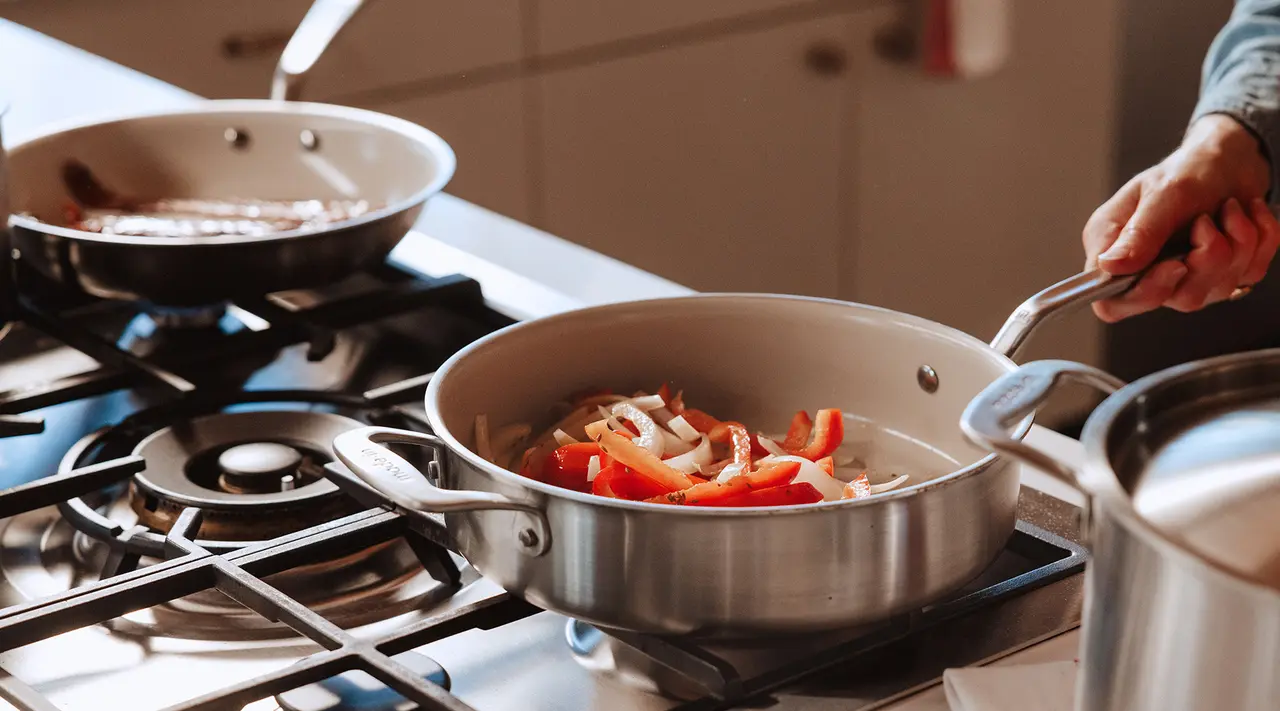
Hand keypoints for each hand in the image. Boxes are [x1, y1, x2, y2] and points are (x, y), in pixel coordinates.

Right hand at [1083, 114, 1278, 321]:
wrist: (1232, 160)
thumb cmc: (1189, 169)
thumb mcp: (1163, 193)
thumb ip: (1140, 233)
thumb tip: (1110, 266)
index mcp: (1113, 248)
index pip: (1112, 302)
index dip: (1143, 295)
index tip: (1175, 265)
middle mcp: (1145, 269)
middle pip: (1175, 298)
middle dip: (1207, 258)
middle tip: (1207, 221)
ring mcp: (1185, 277)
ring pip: (1216, 290)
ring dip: (1238, 244)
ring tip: (1231, 210)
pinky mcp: (1221, 275)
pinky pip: (1249, 275)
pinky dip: (1259, 240)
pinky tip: (1246, 216)